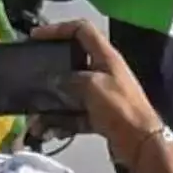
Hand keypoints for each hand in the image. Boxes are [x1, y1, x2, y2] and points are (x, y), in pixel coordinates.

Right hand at [47, 17, 168, 158]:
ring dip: (52, 106)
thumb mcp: (92, 86)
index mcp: (106, 57)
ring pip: (70, 94)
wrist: (141, 143)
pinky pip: (75, 115)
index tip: (36, 37)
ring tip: (37, 120)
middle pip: (72, 64)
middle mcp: (104, 73)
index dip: (58, 29)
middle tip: (32, 80)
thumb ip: (70, 79)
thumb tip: (55, 81)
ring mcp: (102, 95)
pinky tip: (50, 131)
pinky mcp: (100, 116)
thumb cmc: (120, 108)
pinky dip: (62, 123)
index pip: (82, 30)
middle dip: (50, 73)